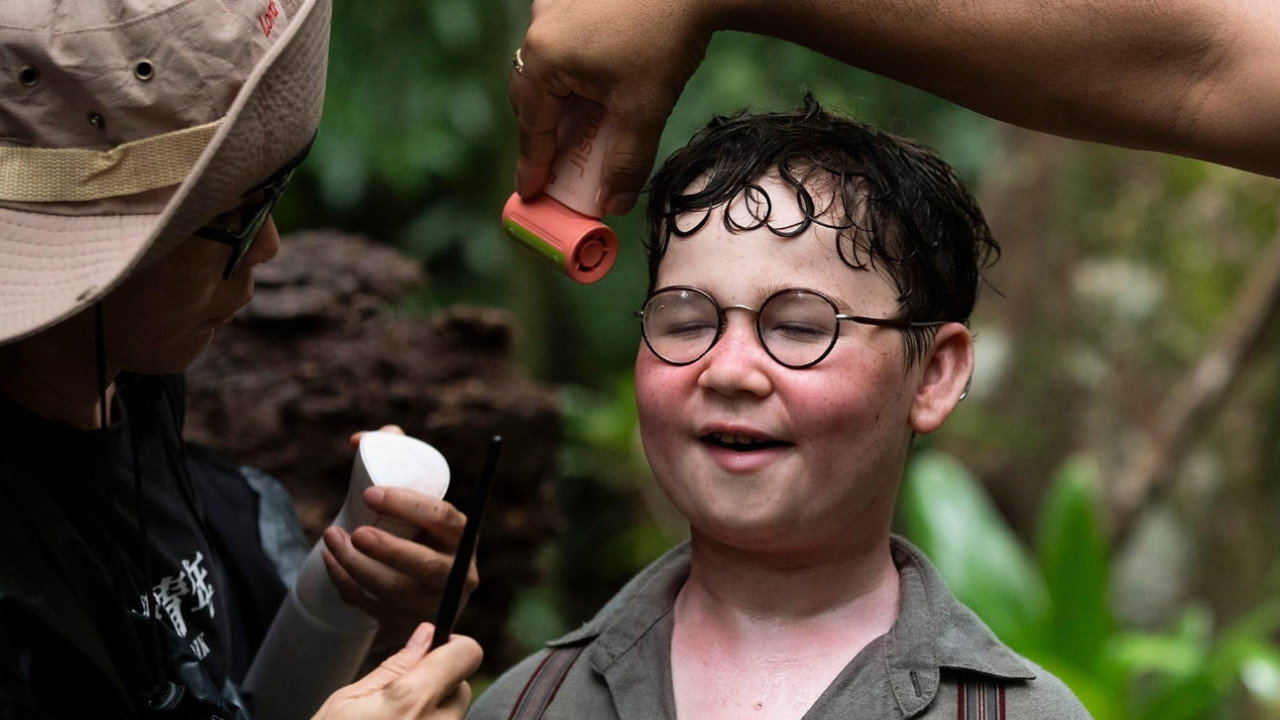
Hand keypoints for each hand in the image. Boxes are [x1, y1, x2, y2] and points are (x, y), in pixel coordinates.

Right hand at [312, 624, 481, 719]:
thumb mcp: (347, 703)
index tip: (433, 650)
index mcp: (411, 702)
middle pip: (460, 687)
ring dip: (431, 714)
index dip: (451, 647)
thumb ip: (395, 666)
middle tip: (397, 701)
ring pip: (453, 716)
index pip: (467, 654)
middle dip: (437, 685)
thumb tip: (426, 634)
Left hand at [322, 426, 478, 626]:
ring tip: (330, 539)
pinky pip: (375, 610)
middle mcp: (457, 572)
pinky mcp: (408, 624)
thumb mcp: (412, 497)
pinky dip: (346, 586)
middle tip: (351, 532)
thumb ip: (392, 456)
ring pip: (396, 591)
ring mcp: (434, 603)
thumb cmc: (413, 527)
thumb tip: (357, 440)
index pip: (443, 518)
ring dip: (356, 567)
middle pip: (427, 565)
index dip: (408, 506)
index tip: (370, 493)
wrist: (416, 579)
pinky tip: (330, 563)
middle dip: (387, 549)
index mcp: (463, 533)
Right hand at [510, 0, 714, 213]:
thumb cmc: (666, 39)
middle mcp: (539, 28)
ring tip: (583, 127)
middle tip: (557, 165)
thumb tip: (612, 205)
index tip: (529, 191)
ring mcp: (554, 7)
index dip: (532, 164)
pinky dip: (572, 71)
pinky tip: (598, 84)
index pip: (532, 125)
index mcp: (544, 57)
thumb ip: (626, 162)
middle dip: (544, 133)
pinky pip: (561, 44)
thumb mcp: (645, 110)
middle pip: (531, 95)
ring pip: (546, 68)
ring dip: (559, 100)